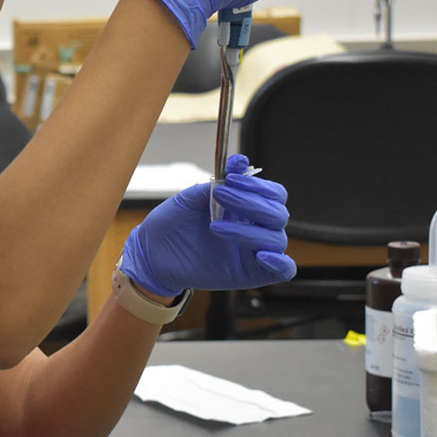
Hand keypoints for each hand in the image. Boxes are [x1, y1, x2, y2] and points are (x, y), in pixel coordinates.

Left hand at [120, 154, 296, 296]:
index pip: (273, 194)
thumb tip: (239, 162)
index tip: (232, 178)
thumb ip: (217, 183)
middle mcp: (255, 228)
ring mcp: (254, 251)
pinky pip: (283, 271)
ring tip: (214, 227)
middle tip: (221, 196)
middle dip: (251, 203)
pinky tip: (261, 255)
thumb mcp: (191, 199)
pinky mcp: (252, 274)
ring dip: (248, 231)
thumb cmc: (173, 224)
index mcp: (246, 208)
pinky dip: (279, 263)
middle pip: (277, 214)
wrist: (153, 252)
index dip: (258, 186)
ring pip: (276, 239)